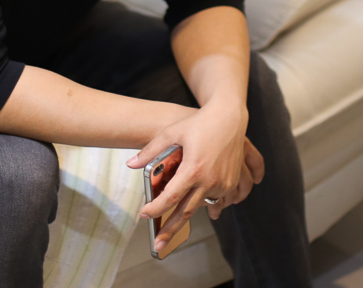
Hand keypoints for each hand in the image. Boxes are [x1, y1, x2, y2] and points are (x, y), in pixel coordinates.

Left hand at [127, 104, 262, 250]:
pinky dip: (209, 207)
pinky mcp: (231, 182)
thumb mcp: (172, 132)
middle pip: (186, 212)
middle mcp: (209, 179)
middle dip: (170, 230)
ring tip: (174, 230)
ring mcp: (222, 183)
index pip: (171, 197)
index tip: (144, 215)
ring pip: (202, 208)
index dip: (156, 208)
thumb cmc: (199, 123)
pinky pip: (218, 201)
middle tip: (158, 246)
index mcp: (193, 168)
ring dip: (188, 218)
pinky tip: (202, 213)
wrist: (230, 117)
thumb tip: (130, 165)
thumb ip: (151, 151)